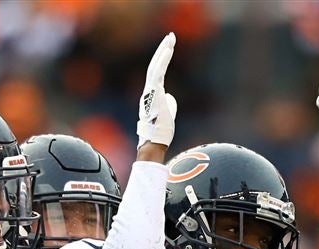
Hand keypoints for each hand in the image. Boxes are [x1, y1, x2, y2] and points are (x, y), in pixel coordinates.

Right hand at [137, 32, 178, 148]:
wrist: (154, 142)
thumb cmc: (161, 133)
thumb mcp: (167, 116)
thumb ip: (168, 104)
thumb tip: (170, 97)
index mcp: (151, 96)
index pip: (157, 73)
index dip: (162, 60)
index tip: (168, 48)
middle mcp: (148, 91)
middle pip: (155, 66)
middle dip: (162, 50)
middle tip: (170, 37)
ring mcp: (149, 91)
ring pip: (155, 66)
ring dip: (163, 50)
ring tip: (170, 38)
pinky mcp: (153, 92)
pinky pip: (158, 72)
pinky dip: (163, 60)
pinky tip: (168, 49)